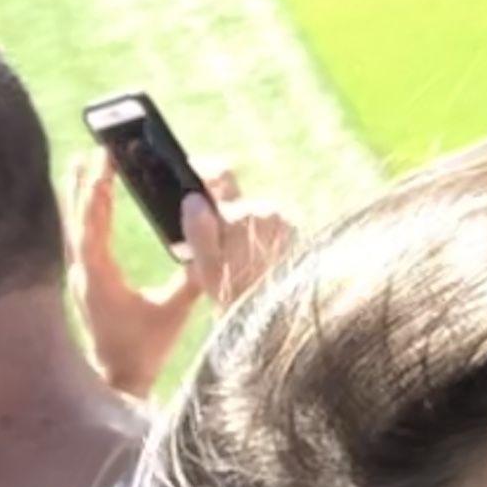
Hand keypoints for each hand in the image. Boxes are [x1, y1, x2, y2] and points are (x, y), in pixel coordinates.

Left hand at [68, 152, 200, 401]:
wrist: (119, 378)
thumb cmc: (146, 348)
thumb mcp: (173, 311)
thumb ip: (191, 278)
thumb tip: (211, 249)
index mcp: (99, 276)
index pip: (93, 223)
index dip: (97, 189)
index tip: (103, 160)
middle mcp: (81, 273)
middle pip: (76, 218)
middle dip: (85, 183)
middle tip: (91, 151)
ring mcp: (79, 277)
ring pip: (72, 227)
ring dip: (80, 196)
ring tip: (82, 166)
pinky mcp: (83, 282)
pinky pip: (77, 239)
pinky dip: (82, 215)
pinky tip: (86, 204)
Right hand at [178, 165, 297, 309]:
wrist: (279, 315)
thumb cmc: (237, 295)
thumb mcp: (207, 267)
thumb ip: (199, 230)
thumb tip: (193, 198)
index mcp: (244, 214)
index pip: (221, 175)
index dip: (204, 170)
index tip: (192, 170)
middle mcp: (269, 211)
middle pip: (235, 201)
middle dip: (219, 216)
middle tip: (209, 246)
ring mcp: (285, 222)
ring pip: (251, 216)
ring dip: (239, 230)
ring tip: (231, 262)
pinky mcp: (295, 234)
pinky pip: (268, 228)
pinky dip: (256, 239)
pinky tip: (250, 262)